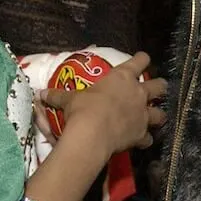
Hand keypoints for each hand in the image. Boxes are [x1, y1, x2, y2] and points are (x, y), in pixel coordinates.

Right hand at [43, 52, 167, 153]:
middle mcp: (138, 93)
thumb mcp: (69, 100)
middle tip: (155, 90)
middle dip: (159, 87)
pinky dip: (146, 139)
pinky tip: (142, 141)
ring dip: (158, 114)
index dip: (142, 59)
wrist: (92, 133)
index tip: (142, 59)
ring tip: (154, 117)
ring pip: (161, 113)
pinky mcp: (142, 134)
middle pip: (159, 86)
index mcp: (122, 77)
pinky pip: (149, 138)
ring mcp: (142, 114)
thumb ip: (58, 96)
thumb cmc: (83, 109)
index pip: (140, 60)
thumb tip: (39, 93)